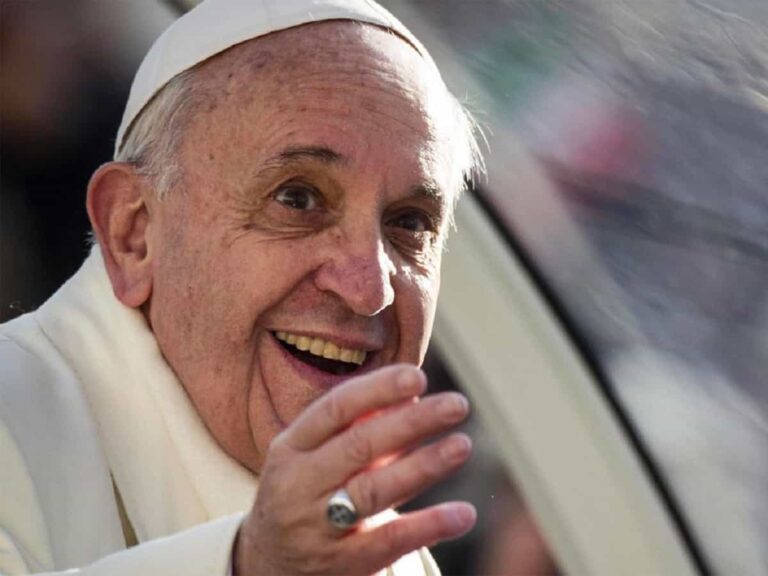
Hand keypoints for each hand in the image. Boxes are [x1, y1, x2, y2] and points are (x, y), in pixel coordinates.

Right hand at [233, 364, 474, 575]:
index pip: (335, 408)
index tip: (418, 377)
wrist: (267, 565)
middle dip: (412, 422)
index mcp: (290, 448)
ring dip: (423, 467)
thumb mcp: (313, 456)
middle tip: (457, 405)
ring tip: (462, 445)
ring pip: (374, 491)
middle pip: (359, 447)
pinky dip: (428, 526)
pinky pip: (388, 542)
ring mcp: (316, 527)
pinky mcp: (339, 565)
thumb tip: (412, 396)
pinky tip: (463, 514)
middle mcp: (298, 485)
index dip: (378, 389)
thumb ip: (356, 427)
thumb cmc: (305, 493)